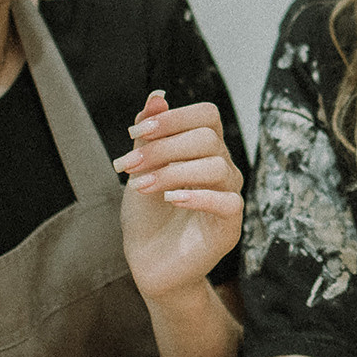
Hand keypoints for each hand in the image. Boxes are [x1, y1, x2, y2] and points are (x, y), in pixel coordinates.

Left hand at [115, 90, 244, 300]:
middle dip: (162, 148)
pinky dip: (198, 197)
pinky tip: (170, 199)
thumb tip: (157, 96)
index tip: (135, 133)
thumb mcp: (141, 168)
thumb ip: (150, 135)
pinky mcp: (230, 226)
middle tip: (126, 165)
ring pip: (218, 167)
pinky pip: (229, 202)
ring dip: (172, 171)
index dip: (173, 118)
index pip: (207, 115)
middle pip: (207, 138)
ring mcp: (229, 195)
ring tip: (141, 186)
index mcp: (205, 149)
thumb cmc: (147, 214)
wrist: (148, 261)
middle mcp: (223, 167)